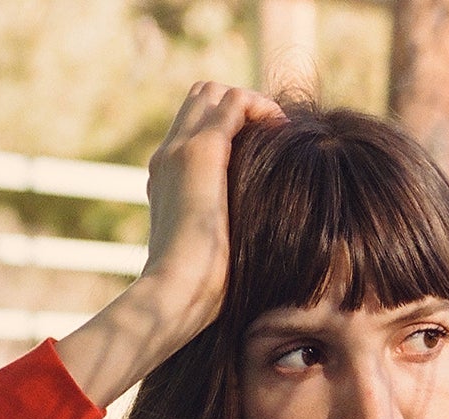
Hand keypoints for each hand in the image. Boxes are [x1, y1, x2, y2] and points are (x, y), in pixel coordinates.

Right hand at [141, 82, 285, 337]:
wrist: (172, 294)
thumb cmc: (196, 295)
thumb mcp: (210, 258)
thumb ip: (222, 240)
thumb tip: (255, 256)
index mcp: (166, 181)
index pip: (192, 129)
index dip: (228, 128)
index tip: (261, 150)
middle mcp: (167, 157)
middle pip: (199, 100)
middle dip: (239, 108)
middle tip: (272, 136)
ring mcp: (180, 149)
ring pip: (213, 92)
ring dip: (250, 103)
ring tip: (279, 131)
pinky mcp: (202, 151)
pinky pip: (234, 103)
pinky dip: (260, 108)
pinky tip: (282, 132)